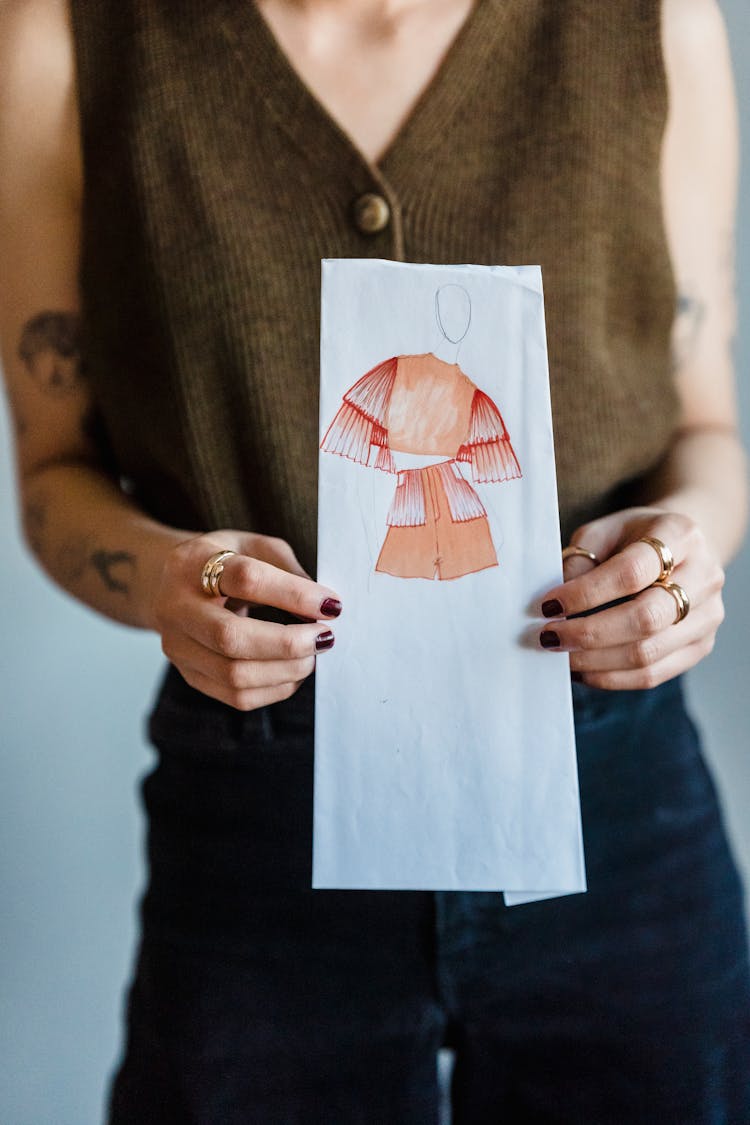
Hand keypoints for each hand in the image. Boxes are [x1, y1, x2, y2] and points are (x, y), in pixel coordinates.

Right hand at [151, 530, 340, 709]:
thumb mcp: (254, 546)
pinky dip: (275, 688)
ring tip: (313, 654)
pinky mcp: (189, 675)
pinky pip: (236, 696)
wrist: (171, 584)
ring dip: (286, 670)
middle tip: (324, 637)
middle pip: (232, 637)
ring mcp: (178, 646)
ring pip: (235, 675)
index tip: (331, 605)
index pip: (246, 579)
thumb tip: (323, 607)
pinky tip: (294, 671)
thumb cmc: (225, 561)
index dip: (294, 595)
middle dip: (289, 643)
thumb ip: (288, 570)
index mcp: (193, 563)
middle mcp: (176, 607)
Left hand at [538, 507, 724, 689]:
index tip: (549, 605)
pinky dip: (610, 677)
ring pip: (648, 653)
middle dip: (589, 633)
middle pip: (646, 618)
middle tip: (550, 636)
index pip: (632, 572)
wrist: (677, 550)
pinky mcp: (700, 646)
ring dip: (594, 661)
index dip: (586, 593)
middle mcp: (704, 576)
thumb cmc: (632, 539)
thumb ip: (580, 561)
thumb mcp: (602, 532)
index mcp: (680, 535)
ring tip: (560, 655)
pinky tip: (581, 670)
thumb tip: (557, 607)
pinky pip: (652, 674)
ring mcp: (707, 616)